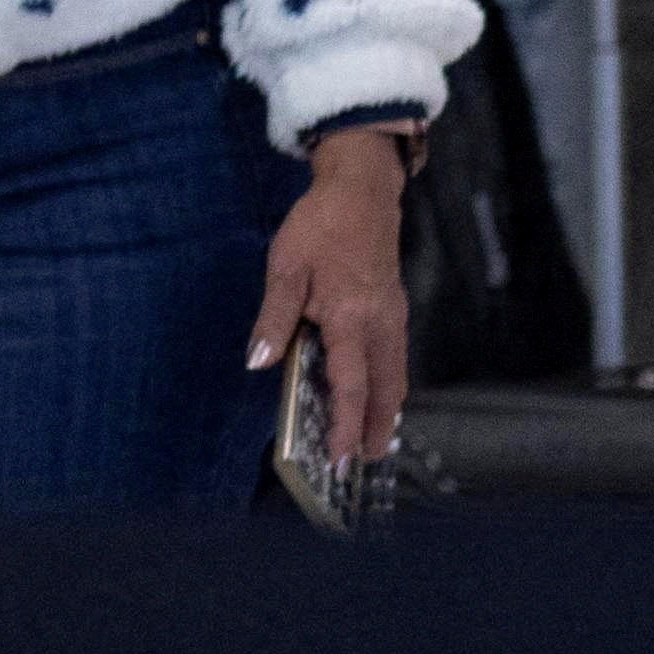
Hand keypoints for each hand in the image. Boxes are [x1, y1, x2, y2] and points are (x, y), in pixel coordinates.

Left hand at [248, 124, 417, 467]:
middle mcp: (380, 325)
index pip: (350, 385)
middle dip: (373, 428)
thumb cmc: (320, 227)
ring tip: (370, 439)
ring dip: (384, 410)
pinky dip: (388, 385)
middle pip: (383, 390)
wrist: (362, 192)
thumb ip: (273, 318)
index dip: (343, 423)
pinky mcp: (394, 310)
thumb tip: (258, 361)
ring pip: (395, 376)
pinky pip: (395, 359)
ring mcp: (393, 318)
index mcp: (351, 318)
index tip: (338, 455)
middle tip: (361, 461)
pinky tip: (375, 394)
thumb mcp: (285, 268)